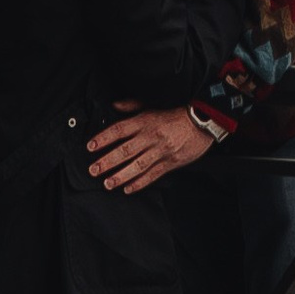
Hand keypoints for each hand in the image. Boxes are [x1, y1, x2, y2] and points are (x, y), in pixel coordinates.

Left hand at [87, 99, 216, 193]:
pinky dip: (140, 183)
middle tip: (93, 170)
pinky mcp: (171, 162)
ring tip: (108, 183)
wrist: (203, 121)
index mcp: (145, 121)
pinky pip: (153, 174)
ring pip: (138, 165)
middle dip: (107, 161)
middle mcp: (152, 137)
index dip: (103, 138)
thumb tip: (114, 105)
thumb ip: (132, 105)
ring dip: (121, 176)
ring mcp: (162, 151)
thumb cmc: (176, 113)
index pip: (119, 130)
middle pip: (125, 150)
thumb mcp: (153, 104)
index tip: (90, 146)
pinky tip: (128, 188)